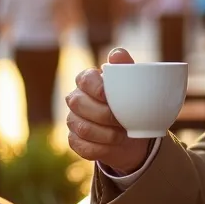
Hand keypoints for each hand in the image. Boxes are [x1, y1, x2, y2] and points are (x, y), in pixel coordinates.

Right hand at [65, 48, 150, 173]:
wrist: (132, 132)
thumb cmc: (129, 101)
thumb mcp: (131, 83)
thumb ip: (125, 66)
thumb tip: (117, 55)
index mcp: (87, 80)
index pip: (84, 79)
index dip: (96, 88)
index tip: (111, 97)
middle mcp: (76, 99)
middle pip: (78, 104)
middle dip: (103, 115)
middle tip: (122, 121)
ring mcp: (72, 120)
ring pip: (81, 128)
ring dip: (105, 134)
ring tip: (122, 134)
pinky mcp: (74, 141)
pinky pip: (82, 146)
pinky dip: (101, 148)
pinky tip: (113, 145)